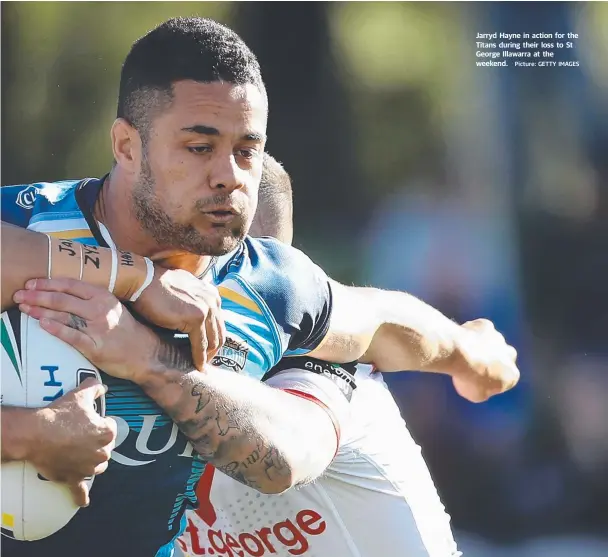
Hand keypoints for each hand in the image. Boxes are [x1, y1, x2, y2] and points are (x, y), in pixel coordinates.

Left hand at [15, 279, 160, 382]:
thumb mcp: (112, 307)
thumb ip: (91, 298)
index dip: (48, 283)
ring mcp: (98, 328)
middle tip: (20, 295)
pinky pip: (72, 336)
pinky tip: (42, 324)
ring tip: (24, 308)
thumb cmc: (125, 329)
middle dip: (37, 296)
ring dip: (40, 311)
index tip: (31, 283)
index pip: (71, 284)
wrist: (144, 353)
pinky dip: (56, 329)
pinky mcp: (95, 347)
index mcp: (103, 296)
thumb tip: (63, 292)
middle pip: (63, 299)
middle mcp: (100, 309)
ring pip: (64, 315)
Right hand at [27, 378, 116, 506]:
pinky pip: (80, 489)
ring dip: (91, 461)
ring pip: (97, 466)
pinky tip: (84, 501)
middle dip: (96, 442)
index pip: (111, 427)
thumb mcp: (79, 396)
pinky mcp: (73, 477)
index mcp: (107, 433)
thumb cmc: (59, 414)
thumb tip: (102, 386)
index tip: (88, 421)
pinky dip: (81, 495)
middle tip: (80, 435)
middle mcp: (102, 452)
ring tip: (80, 453)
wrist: (36, 433)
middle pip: (105, 448)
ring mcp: (88, 467)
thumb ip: (94, 388)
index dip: (100, 423)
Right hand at [132, 267, 224, 369]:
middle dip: (213, 351)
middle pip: (219, 333)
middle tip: (204, 363)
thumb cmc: (157, 289)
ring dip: (207, 356)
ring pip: (213, 341)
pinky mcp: (196, 317)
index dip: (213, 340)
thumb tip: (195, 318)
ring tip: (200, 367)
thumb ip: (194, 302)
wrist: (142, 280)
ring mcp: (206, 308)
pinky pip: (200, 344)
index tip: (206, 352)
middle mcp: (213, 300)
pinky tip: (195, 366)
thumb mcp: (183, 292)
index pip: (218, 323)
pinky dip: (199, 357)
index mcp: (212, 294)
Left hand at [450, 319, 519, 402]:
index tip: (478, 380)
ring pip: (493, 342)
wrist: (459, 355)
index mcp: (512, 375)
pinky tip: (461, 338)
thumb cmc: (468, 379)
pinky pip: (480, 329)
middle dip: (492, 360)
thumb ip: (484, 390)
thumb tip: (481, 387)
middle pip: (503, 358)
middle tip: (474, 364)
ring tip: (464, 351)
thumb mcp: (476, 395)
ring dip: (483, 345)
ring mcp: (499, 338)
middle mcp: (510, 355)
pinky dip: (473, 332)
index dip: (492, 380)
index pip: (505, 379)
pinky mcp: (486, 325)